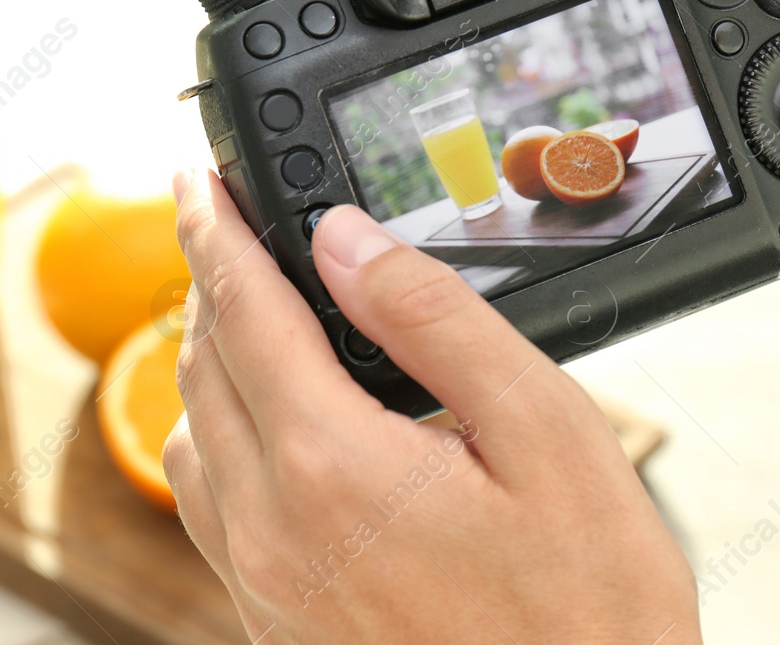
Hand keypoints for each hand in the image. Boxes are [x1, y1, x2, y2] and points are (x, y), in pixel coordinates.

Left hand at [166, 171, 700, 644]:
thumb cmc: (589, 609)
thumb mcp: (545, 434)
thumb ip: (435, 321)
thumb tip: (347, 240)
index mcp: (333, 466)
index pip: (243, 310)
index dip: (214, 229)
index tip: (196, 179)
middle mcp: (273, 528)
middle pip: (202, 365)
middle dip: (211, 280)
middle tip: (229, 225)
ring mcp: (264, 585)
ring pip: (191, 436)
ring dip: (208, 359)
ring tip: (251, 311)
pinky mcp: (274, 622)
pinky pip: (210, 505)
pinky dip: (218, 434)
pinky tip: (269, 421)